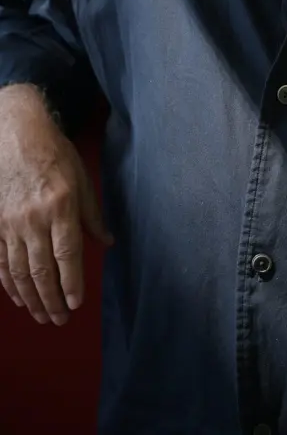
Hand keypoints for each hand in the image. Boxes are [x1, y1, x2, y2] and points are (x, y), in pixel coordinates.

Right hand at [0, 84, 113, 325]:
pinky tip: (19, 298)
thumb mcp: (82, 180)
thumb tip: (107, 242)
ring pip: (20, 271)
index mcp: (60, 207)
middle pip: (42, 270)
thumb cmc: (55, 155)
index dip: (71, 282)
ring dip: (32, 298)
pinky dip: (10, 284)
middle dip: (52, 300)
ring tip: (43, 316)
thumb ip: (92, 215)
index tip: (76, 303)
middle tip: (61, 319)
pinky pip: (2, 262)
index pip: (67, 254)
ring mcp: (11, 224)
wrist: (16, 136)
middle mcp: (34, 219)